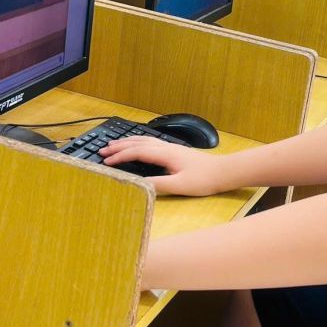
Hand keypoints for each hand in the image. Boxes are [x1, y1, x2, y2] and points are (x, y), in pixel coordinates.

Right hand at [100, 137, 227, 196]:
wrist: (224, 171)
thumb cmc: (204, 180)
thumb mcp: (179, 186)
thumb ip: (158, 184)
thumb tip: (138, 184)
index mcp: (165, 154)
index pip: (137, 153)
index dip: (120, 157)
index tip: (106, 162)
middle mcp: (166, 147)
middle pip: (137, 143)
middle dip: (118, 146)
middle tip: (102, 151)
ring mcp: (171, 147)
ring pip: (144, 140)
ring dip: (127, 142)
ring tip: (114, 145)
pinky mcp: (175, 150)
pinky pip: (151, 142)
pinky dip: (139, 142)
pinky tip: (138, 145)